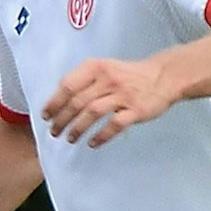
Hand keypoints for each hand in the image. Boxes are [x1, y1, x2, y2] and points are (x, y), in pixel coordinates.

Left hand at [40, 57, 176, 146]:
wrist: (164, 76)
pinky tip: (93, 143)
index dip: (54, 102)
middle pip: (77, 102)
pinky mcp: (136, 110)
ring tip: (70, 139)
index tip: (46, 116)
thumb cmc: (129, 75)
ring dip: (77, 128)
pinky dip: (101, 136)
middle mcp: (108, 79)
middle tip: (55, 132)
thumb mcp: (105, 68)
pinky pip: (114, 125)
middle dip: (62, 119)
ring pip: (92, 113)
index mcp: (97, 67)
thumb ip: (84, 81)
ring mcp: (123, 95)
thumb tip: (59, 101)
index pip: (68, 85)